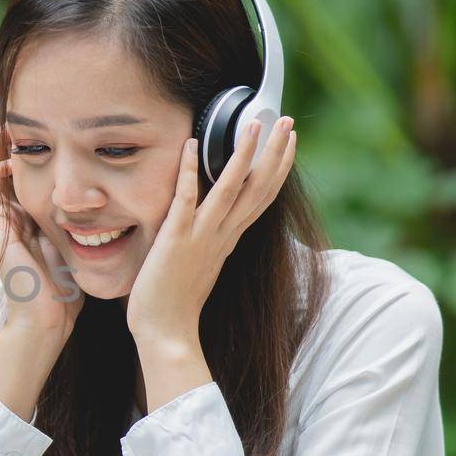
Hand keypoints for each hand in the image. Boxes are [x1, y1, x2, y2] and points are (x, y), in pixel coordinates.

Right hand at [0, 95, 83, 340]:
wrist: (48, 320)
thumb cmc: (64, 287)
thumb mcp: (72, 238)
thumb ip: (75, 214)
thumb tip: (102, 190)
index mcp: (19, 213)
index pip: (6, 167)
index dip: (8, 140)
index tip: (15, 110)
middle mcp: (3, 214)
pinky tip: (2, 158)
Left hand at [126, 116, 297, 347]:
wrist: (166, 334)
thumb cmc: (176, 303)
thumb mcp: (200, 264)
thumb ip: (207, 242)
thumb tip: (209, 226)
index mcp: (228, 240)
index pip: (260, 197)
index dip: (277, 168)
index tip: (289, 141)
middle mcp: (221, 236)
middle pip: (257, 188)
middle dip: (273, 153)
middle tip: (286, 120)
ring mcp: (201, 237)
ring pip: (229, 190)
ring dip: (242, 156)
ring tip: (253, 125)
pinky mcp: (175, 241)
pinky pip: (185, 201)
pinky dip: (189, 173)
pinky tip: (191, 146)